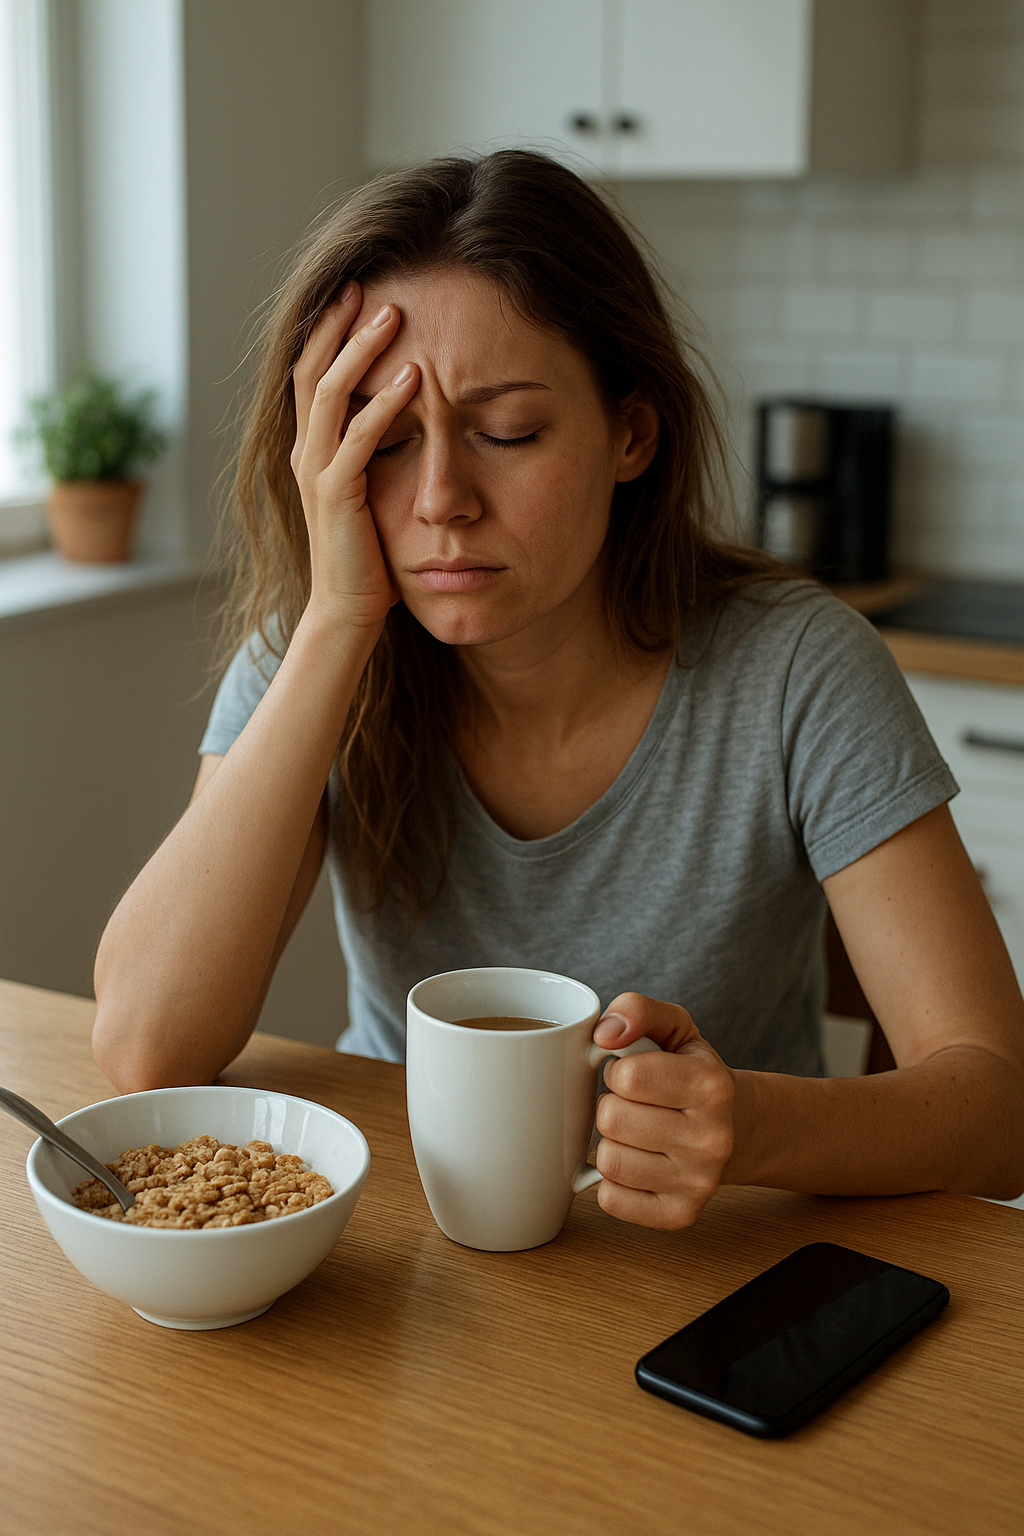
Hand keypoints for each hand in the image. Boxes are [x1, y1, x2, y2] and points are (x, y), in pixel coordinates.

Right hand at [290, 282, 419, 630]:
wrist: (347, 610)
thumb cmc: (367, 557)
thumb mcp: (372, 492)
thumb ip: (376, 454)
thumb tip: (411, 418)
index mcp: (310, 450)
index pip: (311, 375)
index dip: (328, 332)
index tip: (356, 294)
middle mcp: (305, 453)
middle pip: (311, 370)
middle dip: (338, 325)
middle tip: (370, 284)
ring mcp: (316, 472)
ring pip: (330, 393)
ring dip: (362, 350)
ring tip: (394, 315)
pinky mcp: (336, 494)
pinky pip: (359, 438)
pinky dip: (385, 404)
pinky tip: (414, 379)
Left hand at [591, 993, 734, 1229]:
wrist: (739, 1129)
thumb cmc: (693, 1074)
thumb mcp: (674, 1028)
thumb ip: (638, 1010)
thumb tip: (604, 1032)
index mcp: (712, 1086)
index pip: (627, 1077)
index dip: (618, 1070)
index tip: (632, 1072)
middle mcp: (712, 1139)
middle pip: (612, 1120)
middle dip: (612, 1106)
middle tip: (634, 1105)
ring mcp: (699, 1183)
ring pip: (608, 1162)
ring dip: (612, 1143)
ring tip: (636, 1133)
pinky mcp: (680, 1215)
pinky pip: (610, 1200)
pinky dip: (613, 1181)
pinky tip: (637, 1163)